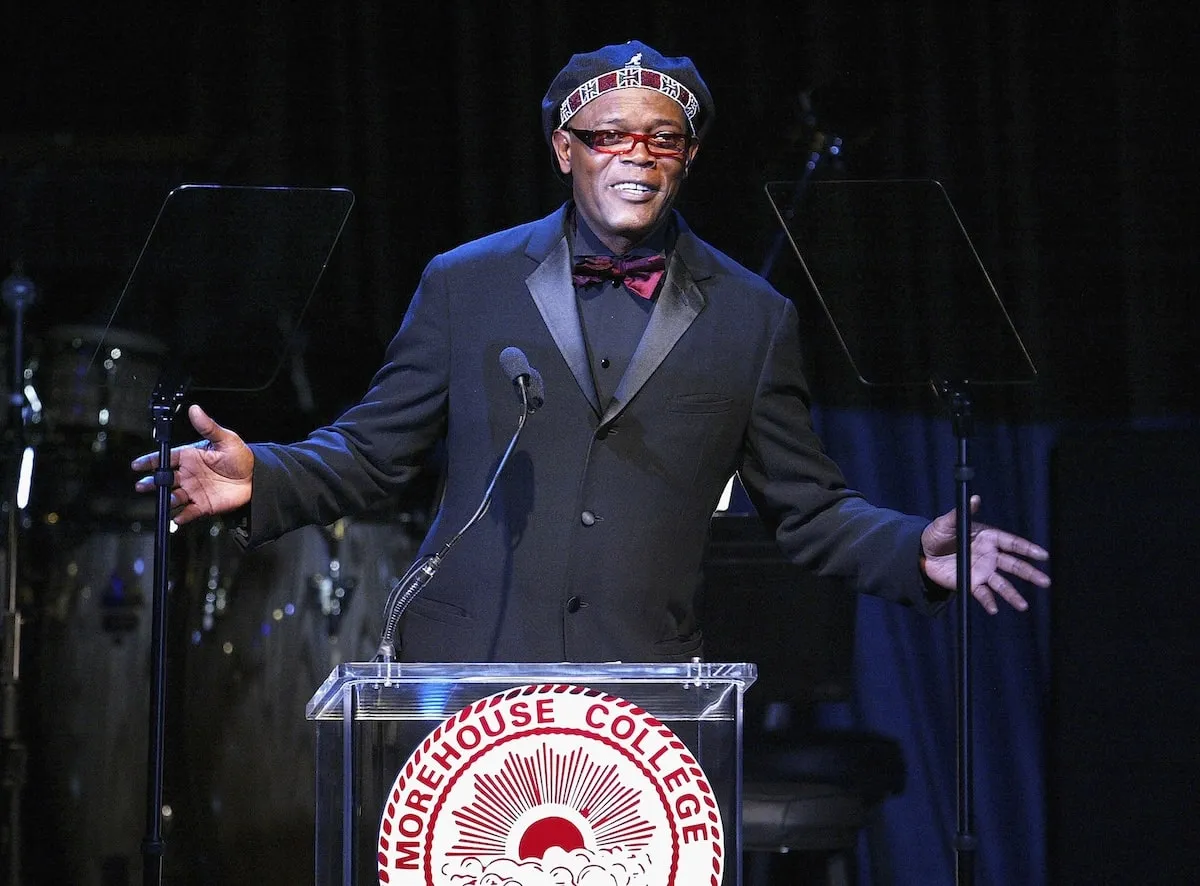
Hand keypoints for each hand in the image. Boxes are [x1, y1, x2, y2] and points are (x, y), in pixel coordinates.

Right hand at [131, 404, 253, 524]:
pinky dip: (181, 516)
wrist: (256, 476)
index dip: (150, 461)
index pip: (165, 458)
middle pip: (164, 479)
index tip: (137, 465)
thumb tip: (195, 409)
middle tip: (142, 485)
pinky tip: (177, 518)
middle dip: (152, 482)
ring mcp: (194, 490)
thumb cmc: (241, 456)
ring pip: (173, 496)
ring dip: (166, 499)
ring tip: (163, 500)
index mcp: (190, 456)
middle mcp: (188, 474)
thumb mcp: (225, 438)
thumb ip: (208, 426)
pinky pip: (188, 512)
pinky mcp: (203, 505)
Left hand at [920, 495, 1049, 613]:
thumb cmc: (938, 534)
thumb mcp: (946, 523)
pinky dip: (989, 601)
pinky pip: (983, 594)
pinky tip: (993, 609)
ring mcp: (983, 571)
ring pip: (1002, 584)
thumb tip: (974, 498)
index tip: (1043, 555)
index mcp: (989, 538)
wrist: (923, 554)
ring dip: (1013, 595)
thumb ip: (961, 513)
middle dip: (1029, 573)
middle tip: (1045, 582)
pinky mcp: (971, 583)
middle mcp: (990, 555)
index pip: (1012, 543)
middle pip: (1014, 565)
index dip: (1028, 549)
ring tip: (1023, 606)